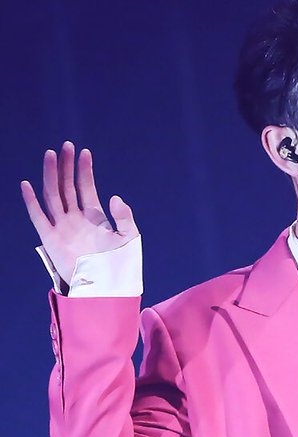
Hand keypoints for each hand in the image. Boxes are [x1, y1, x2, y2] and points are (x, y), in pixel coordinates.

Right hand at [21, 142, 138, 285]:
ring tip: (50, 155)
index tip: (85, 152)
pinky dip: (32, 201)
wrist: (106, 291)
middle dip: (66, 166)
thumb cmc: (121, 268)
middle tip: (66, 145)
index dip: (84, 170)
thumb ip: (126, 217)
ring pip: (53, 195)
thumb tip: (114, 197)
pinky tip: (27, 184)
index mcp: (94, 218)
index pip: (86, 188)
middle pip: (67, 186)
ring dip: (51, 175)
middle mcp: (76, 220)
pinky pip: (38, 217)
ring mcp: (62, 228)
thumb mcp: (130, 239)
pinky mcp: (51, 240)